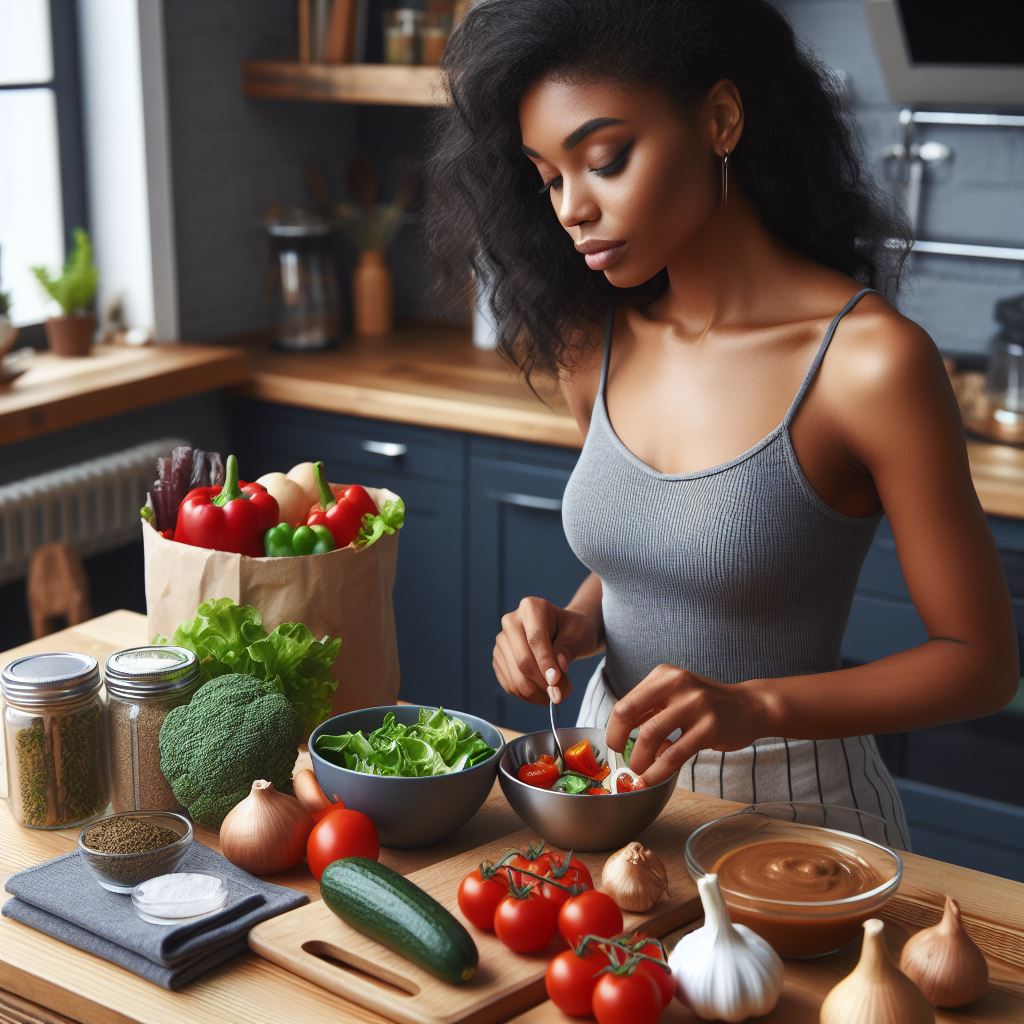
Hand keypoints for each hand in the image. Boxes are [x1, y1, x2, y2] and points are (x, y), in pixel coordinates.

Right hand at [492, 596, 602, 705]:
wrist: (564, 633)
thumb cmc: (572, 630)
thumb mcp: (578, 634)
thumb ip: (567, 651)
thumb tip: (555, 674)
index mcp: (531, 608)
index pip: (535, 639)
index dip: (546, 663)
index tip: (557, 681)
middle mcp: (511, 621)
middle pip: (522, 660)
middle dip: (542, 682)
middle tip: (562, 694)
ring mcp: (502, 641)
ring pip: (515, 676)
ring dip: (536, 693)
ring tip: (556, 694)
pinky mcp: (499, 659)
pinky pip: (509, 684)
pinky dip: (526, 695)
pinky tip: (542, 695)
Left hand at [605, 664, 769, 786]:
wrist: (750, 706)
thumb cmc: (705, 705)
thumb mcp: (675, 695)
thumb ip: (648, 709)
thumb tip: (617, 733)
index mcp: (664, 675)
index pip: (625, 703)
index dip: (613, 729)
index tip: (614, 745)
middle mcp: (677, 683)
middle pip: (628, 713)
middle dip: (618, 740)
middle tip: (621, 759)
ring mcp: (695, 704)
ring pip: (650, 735)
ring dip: (639, 760)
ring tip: (639, 771)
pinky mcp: (710, 727)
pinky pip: (674, 754)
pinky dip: (658, 771)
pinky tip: (652, 778)